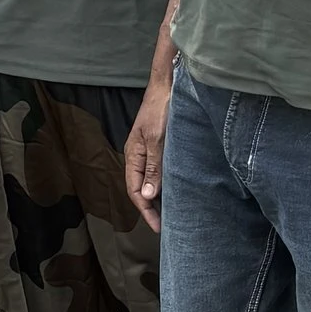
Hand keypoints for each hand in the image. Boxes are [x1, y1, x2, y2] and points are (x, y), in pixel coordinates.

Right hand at [124, 77, 169, 231]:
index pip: (135, 190)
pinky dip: (167, 184)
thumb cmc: (161, 109)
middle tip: (166, 226)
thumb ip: (154, 168)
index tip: (159, 227)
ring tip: (172, 213)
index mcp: (133, 155)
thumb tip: (148, 196)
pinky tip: (177, 189)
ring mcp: (150, 151)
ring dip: (160, 197)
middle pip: (142, 188)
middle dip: (151, 208)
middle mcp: (139, 155)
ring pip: (152, 181)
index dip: (146, 211)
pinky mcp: (161, 146)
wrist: (170, 84)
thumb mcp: (158, 140)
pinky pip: (161, 171)